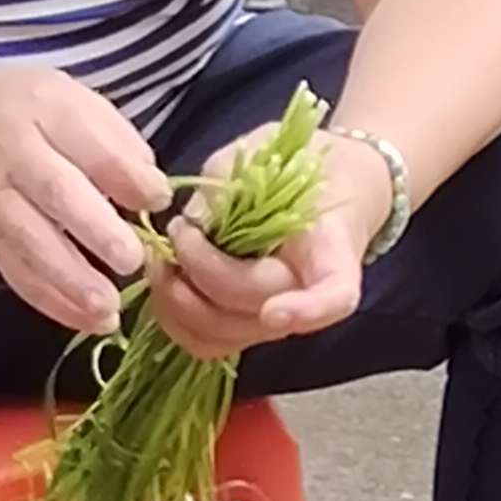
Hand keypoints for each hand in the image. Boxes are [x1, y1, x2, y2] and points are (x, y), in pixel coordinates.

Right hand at [0, 67, 170, 332]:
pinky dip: (55, 302)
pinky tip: (92, 321)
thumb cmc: (27, 120)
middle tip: (132, 259)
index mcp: (44, 109)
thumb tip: (153, 191)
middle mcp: (12, 153)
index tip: (159, 199)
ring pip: (32, 242)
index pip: (90, 144)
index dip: (128, 177)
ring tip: (109, 305)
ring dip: (74, 280)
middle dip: (98, 231)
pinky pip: (18, 274)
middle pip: (55, 193)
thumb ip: (117, 140)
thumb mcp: (70, 102)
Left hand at [150, 127, 391, 360]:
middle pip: (253, 310)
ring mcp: (276, 318)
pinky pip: (206, 342)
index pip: (334, 296)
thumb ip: (228, 193)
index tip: (274, 312)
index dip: (308, 312)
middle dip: (199, 271)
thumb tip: (194, 226)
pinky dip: (175, 318)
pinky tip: (168, 279)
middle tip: (180, 229)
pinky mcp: (245, 326)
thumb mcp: (261, 159)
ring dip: (178, 300)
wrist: (325, 186)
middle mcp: (306, 295)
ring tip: (166, 256)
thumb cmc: (297, 167)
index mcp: (330, 251)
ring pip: (222, 336)